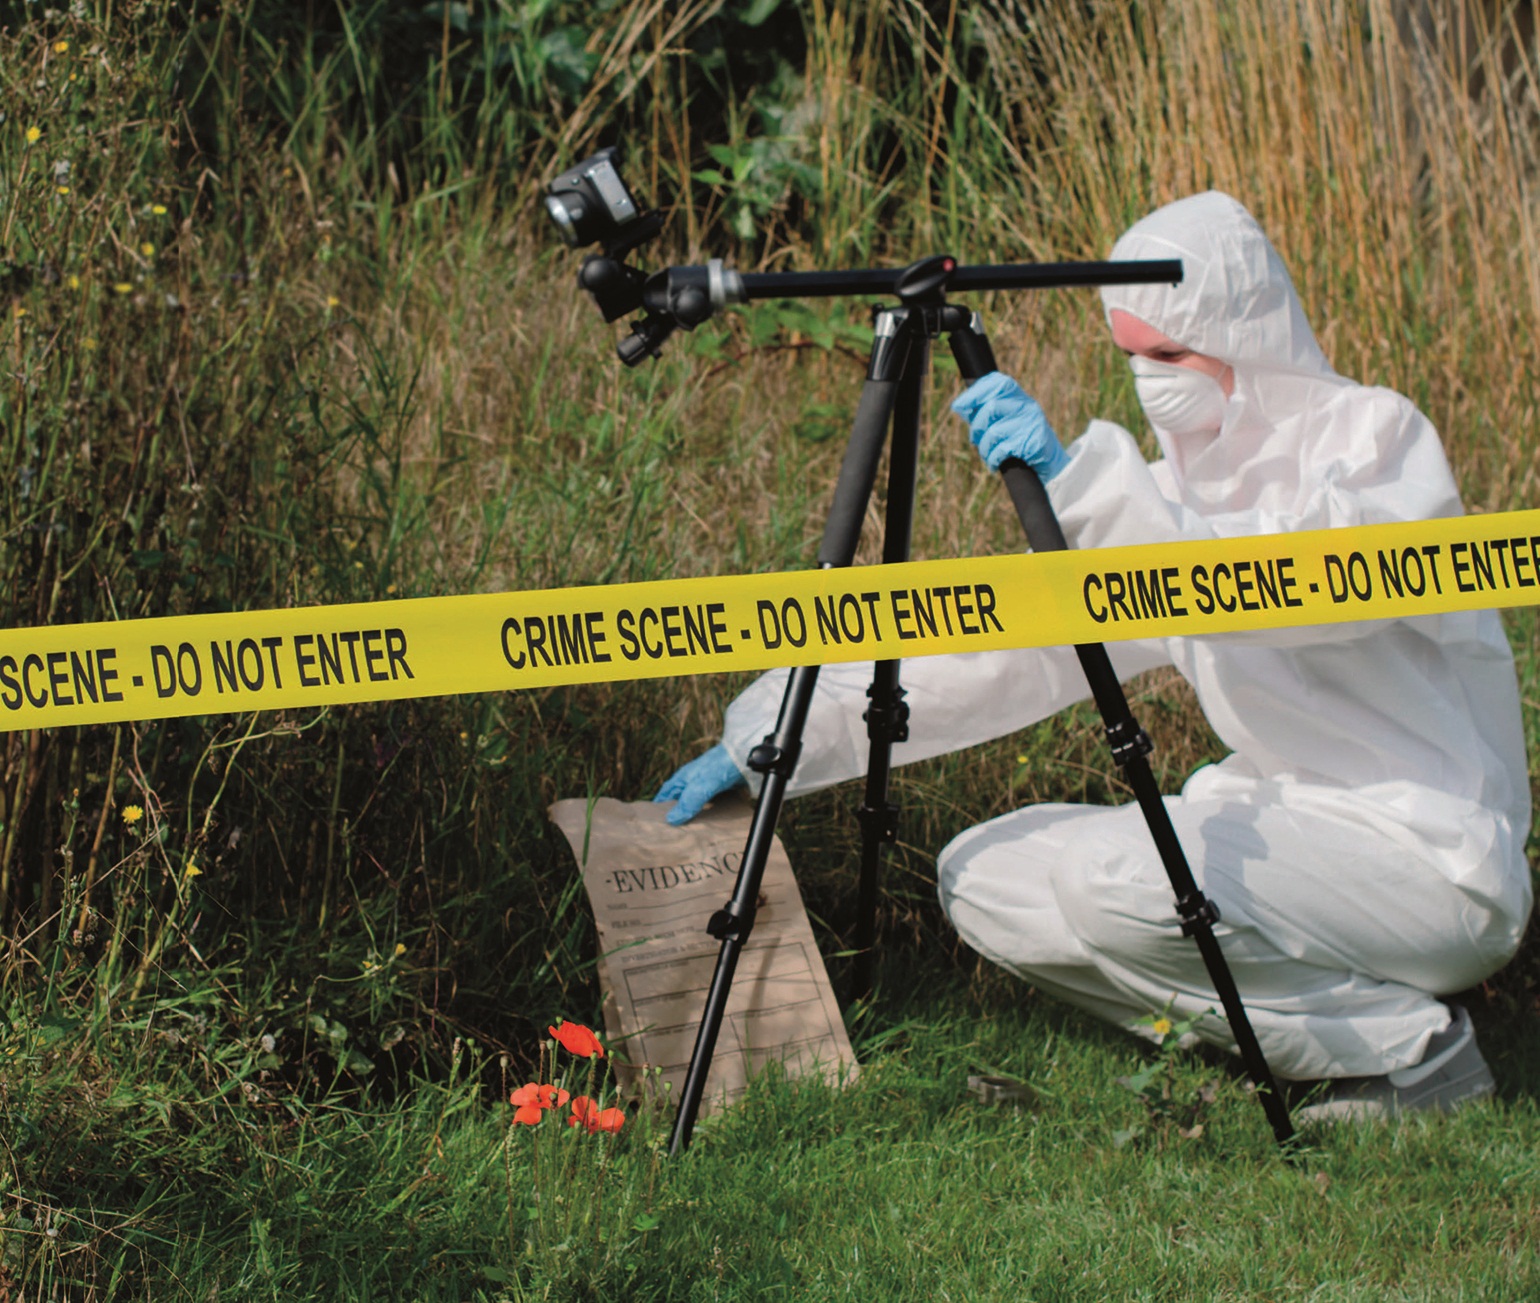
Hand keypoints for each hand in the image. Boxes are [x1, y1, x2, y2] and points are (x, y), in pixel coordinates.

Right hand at [653, 744, 744, 824]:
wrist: (744, 756)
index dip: (659, 806)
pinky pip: (712, 804)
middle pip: (680, 800)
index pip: (665, 794)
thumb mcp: (699, 787)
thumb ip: (687, 804)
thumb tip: (670, 820)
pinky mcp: (722, 788)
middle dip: (676, 813)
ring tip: (692, 832)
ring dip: (694, 814)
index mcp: (683, 778)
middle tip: (674, 832)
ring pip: (696, 803)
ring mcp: (708, 784)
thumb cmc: (718, 767)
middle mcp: (693, 781)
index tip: (654, 821)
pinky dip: (710, 813)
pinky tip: (712, 823)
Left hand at [950, 372, 1068, 479]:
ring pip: (994, 432)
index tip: (958, 406)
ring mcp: (1031, 423)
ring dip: (984, 448)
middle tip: (974, 439)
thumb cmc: (1021, 441)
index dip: (975, 392)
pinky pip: (1001, 449)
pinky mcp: (1031, 442)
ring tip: (987, 455)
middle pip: (991, 407)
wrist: (1050, 464)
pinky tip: (994, 464)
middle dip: (976, 426)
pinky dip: (992, 459)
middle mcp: (1027, 406)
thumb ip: (988, 413)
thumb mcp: (1008, 421)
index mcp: (1020, 397)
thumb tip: (960, 406)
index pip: (998, 382)